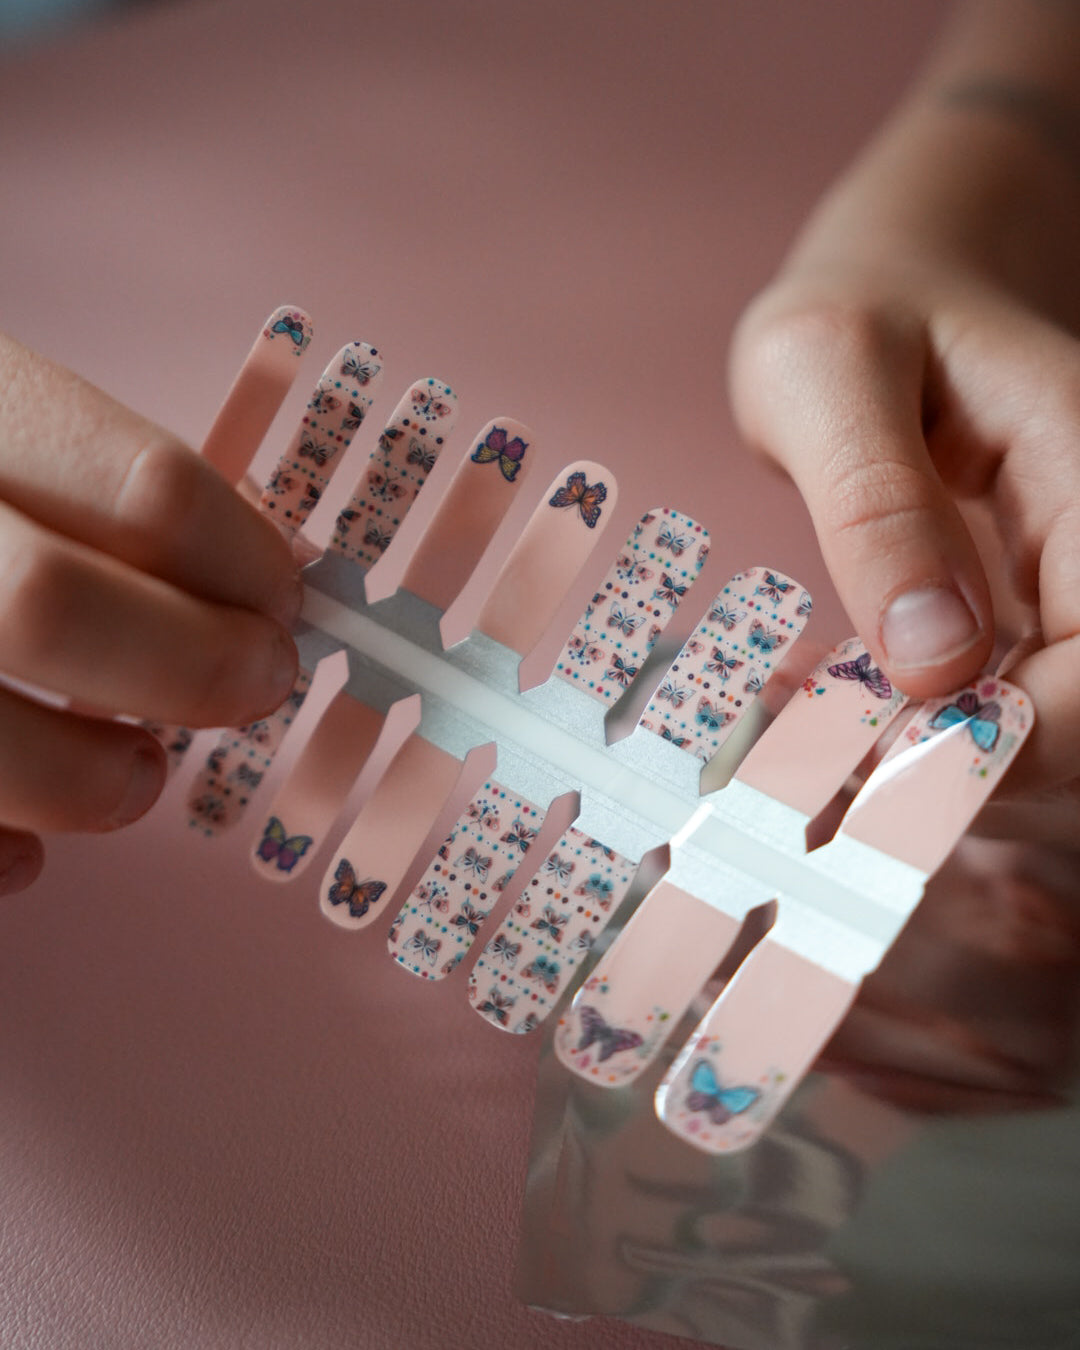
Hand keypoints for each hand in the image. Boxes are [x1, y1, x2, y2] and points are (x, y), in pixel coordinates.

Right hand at [0, 332, 302, 891]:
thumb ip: (88, 484)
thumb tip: (256, 582)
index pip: (135, 488)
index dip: (242, 559)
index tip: (285, 597)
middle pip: (55, 609)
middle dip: (191, 666)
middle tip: (257, 683)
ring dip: (96, 782)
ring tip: (136, 773)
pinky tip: (22, 839)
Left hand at [729, 43, 1079, 840]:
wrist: (889, 291)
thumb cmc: (856, 313)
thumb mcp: (826, 372)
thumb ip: (877, 504)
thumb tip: (932, 662)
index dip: (1022, 743)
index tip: (890, 769)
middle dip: (974, 774)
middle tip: (829, 778)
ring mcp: (1073, 585)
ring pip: (1052, 734)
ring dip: (937, 769)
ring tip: (809, 744)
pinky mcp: (1033, 616)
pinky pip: (1000, 708)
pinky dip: (917, 735)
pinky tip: (824, 712)